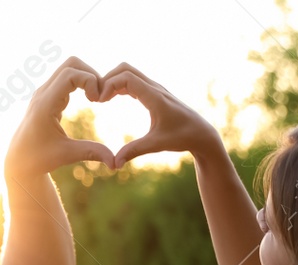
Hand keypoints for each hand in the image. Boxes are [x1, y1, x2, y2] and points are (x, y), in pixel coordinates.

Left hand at [5, 56, 115, 178]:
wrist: (19, 159)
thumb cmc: (40, 159)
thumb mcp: (66, 155)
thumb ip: (91, 153)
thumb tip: (115, 162)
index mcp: (45, 104)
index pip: (70, 74)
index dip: (90, 80)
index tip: (97, 100)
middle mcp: (43, 93)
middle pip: (71, 64)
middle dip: (91, 74)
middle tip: (100, 96)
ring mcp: (45, 91)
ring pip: (69, 67)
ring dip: (87, 77)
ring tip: (96, 98)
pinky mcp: (48, 94)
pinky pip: (67, 77)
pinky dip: (82, 82)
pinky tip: (89, 99)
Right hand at [97, 63, 223, 166]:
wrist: (201, 133)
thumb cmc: (182, 137)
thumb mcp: (157, 145)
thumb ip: (134, 151)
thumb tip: (114, 163)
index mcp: (154, 97)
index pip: (126, 78)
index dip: (109, 85)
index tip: (99, 102)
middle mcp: (154, 88)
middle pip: (125, 68)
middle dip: (107, 78)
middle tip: (96, 98)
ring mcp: (155, 88)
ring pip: (129, 72)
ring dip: (113, 81)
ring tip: (101, 99)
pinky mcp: (154, 93)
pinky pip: (133, 81)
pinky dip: (120, 85)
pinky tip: (112, 99)